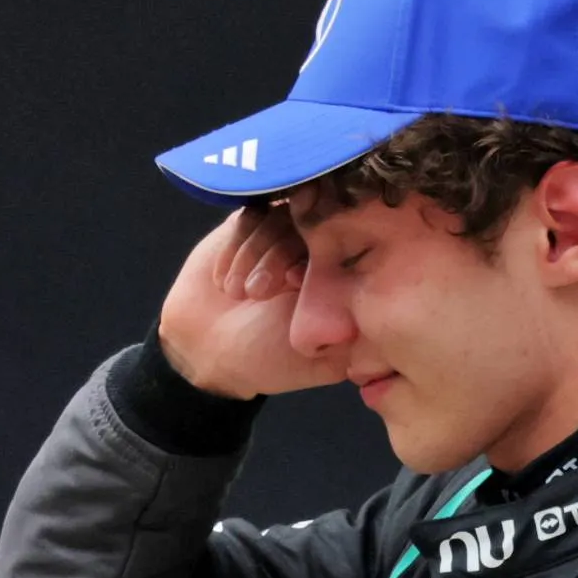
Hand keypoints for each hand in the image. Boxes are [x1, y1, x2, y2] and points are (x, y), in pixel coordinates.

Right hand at [155, 208, 344, 402]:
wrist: (206, 350)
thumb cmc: (267, 358)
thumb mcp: (321, 359)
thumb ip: (351, 334)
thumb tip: (371, 300)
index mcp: (336, 279)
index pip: (341, 247)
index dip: (316, 258)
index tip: (293, 283)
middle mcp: (312, 252)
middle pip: (307, 225)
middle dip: (277, 257)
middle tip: (258, 293)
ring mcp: (280, 235)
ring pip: (275, 218)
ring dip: (251, 255)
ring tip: (236, 293)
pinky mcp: (247, 226)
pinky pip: (247, 217)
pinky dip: (234, 248)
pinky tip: (223, 281)